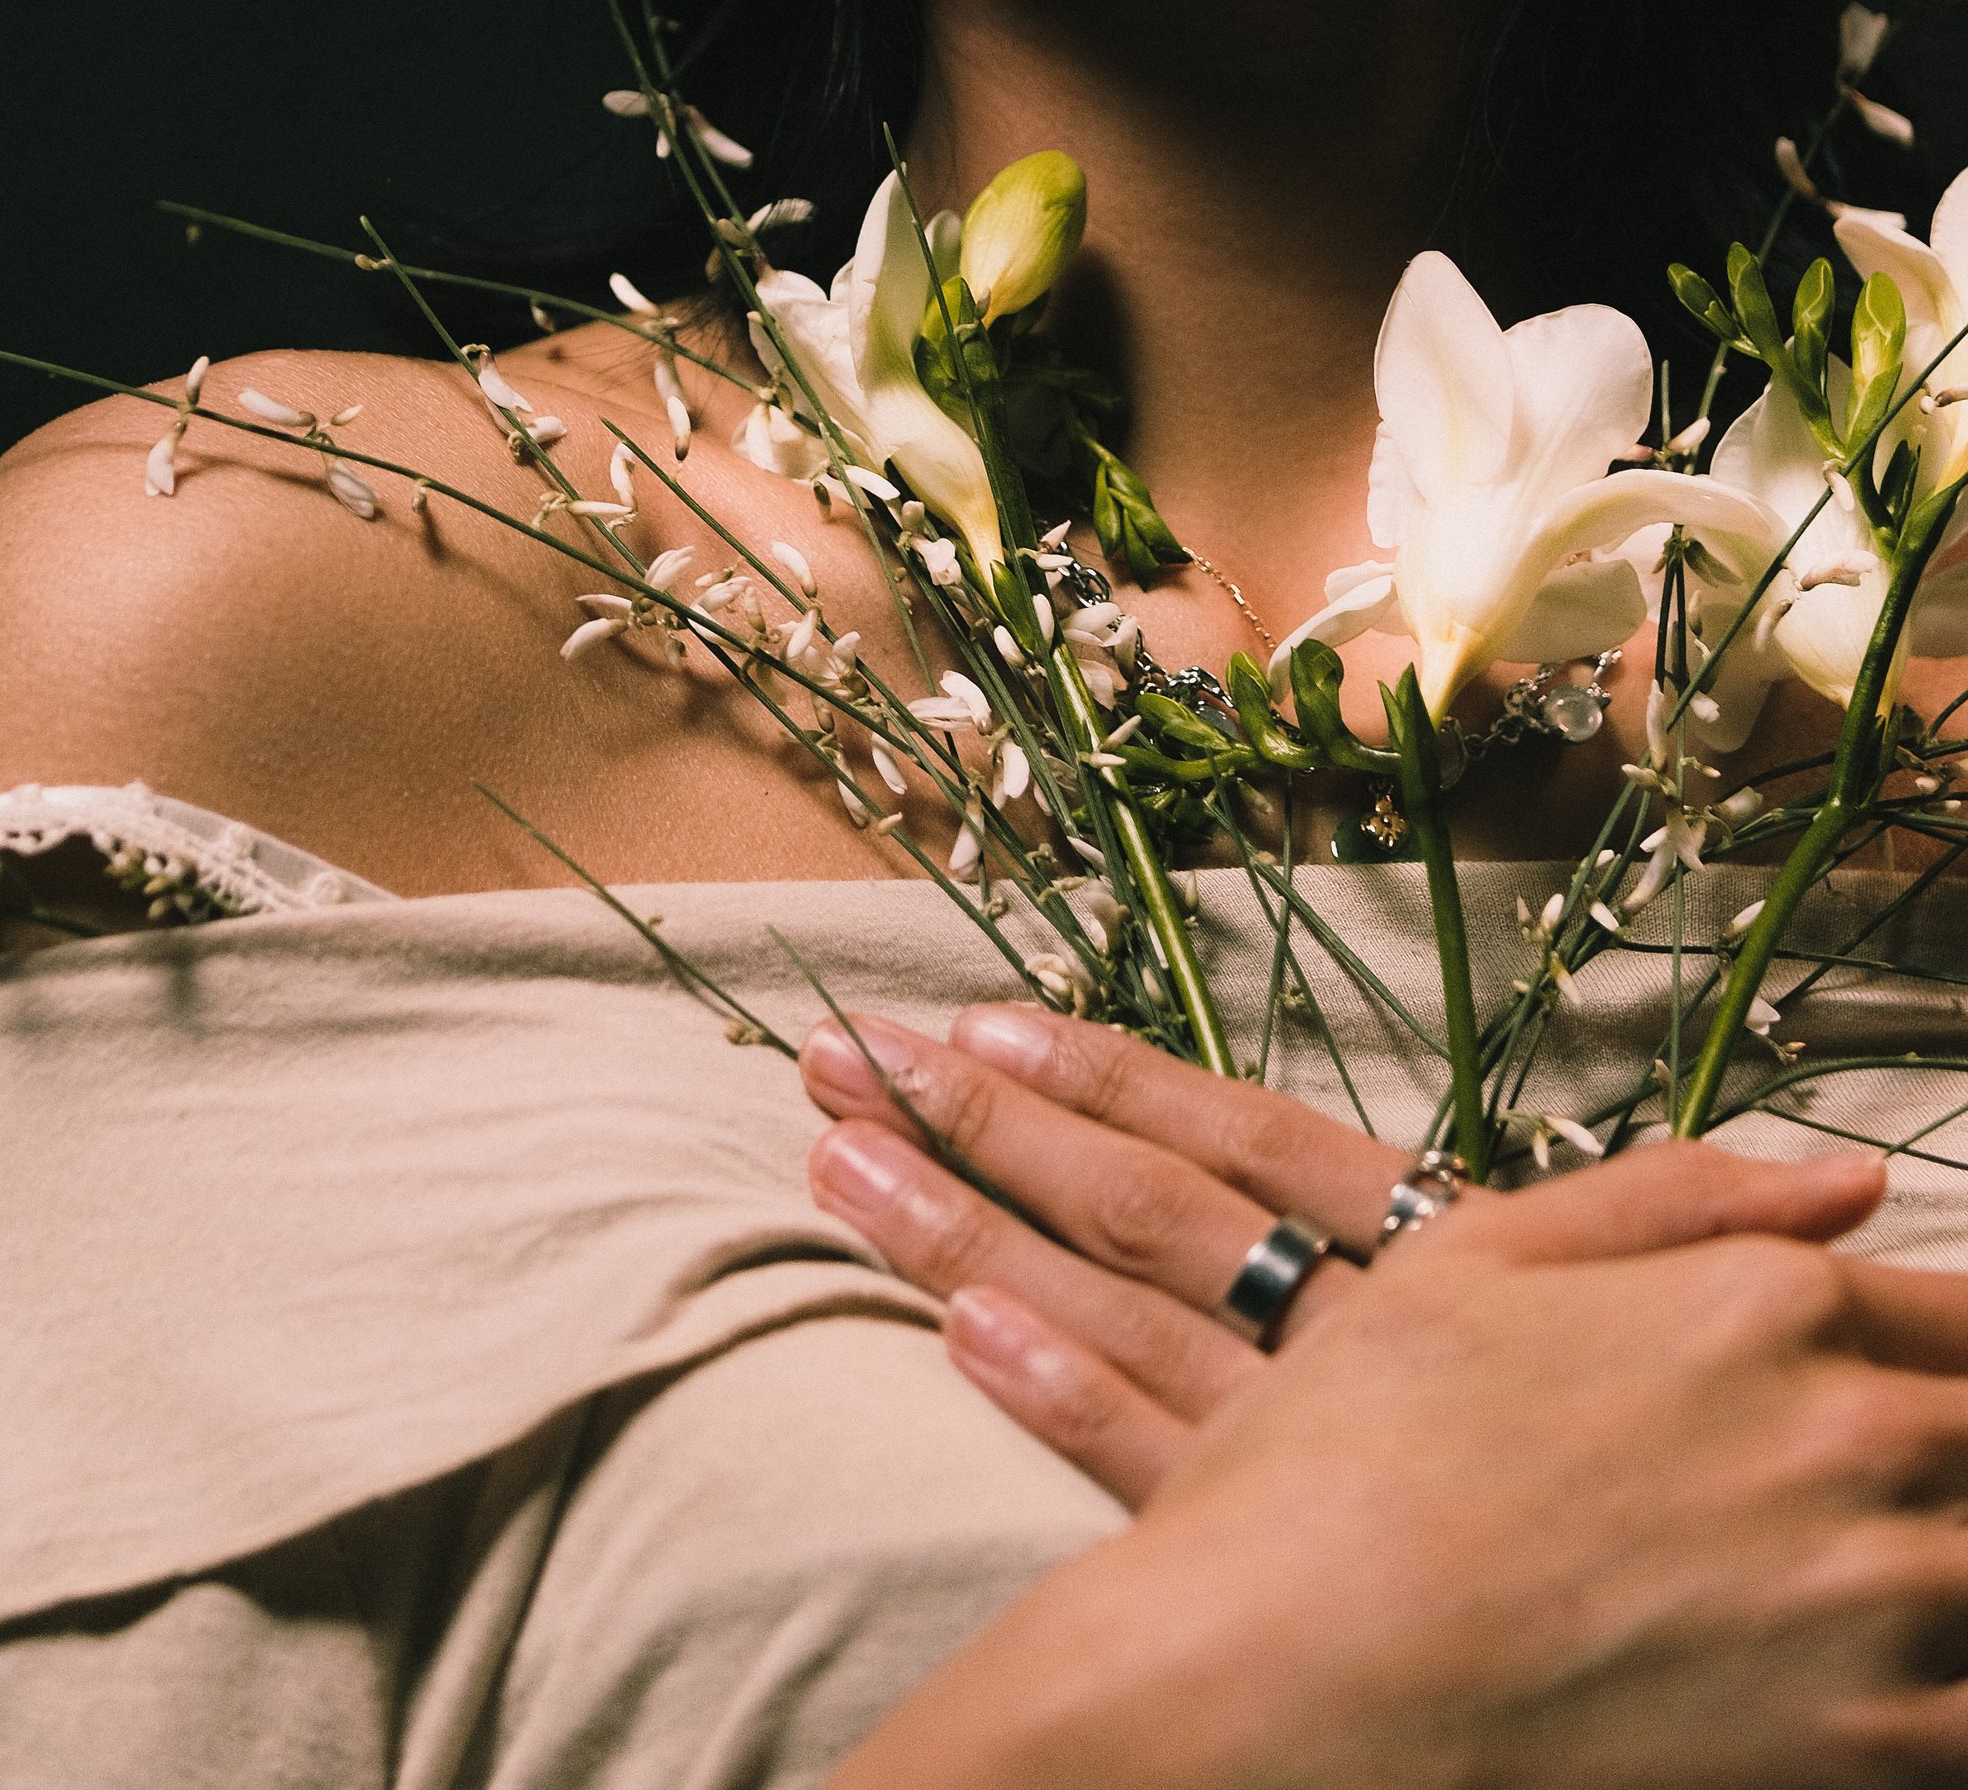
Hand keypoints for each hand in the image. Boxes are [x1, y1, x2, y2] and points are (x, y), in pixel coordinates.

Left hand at [801, 1001, 1896, 1507]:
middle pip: (1139, 1204)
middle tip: (833, 1050)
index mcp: (1443, 1260)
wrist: (1757, 1616)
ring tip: (836, 1160)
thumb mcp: (1698, 1305)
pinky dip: (1055, 1392)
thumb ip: (1682, 1214)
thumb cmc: (1716, 1425)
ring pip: (1116, 1312)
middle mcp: (1357, 1334)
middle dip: (982, 1124)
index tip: (972, 1012)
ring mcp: (1310, 1448)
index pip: (1237, 1140)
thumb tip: (1797, 1155)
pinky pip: (1154, 1463)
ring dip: (968, 1233)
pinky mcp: (1287, 1555)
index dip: (1106, 1070)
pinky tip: (957, 1328)